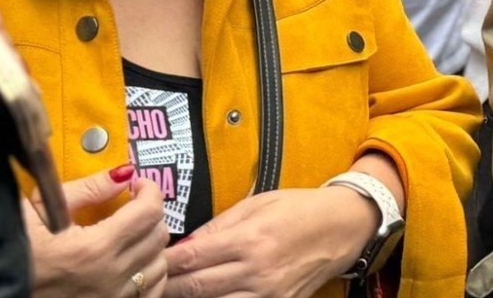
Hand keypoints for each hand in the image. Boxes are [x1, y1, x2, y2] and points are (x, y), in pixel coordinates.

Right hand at [28, 168, 168, 296]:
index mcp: (95, 249)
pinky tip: (134, 261)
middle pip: (158, 236)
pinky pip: (151, 292)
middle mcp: (110, 277)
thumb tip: (124, 172)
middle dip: (150, 213)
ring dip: (151, 243)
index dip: (149, 190)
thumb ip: (88, 189)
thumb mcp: (41, 210)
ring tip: (130, 232)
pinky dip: (150, 273)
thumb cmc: (10, 248)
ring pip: (159, 265)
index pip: (149, 211)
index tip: (137, 184)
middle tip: (132, 205)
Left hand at [166, 187, 378, 297]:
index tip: (148, 260)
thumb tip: (185, 244)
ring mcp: (269, 294)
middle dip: (167, 286)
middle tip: (147, 282)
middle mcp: (257, 270)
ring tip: (173, 293)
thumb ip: (219, 225)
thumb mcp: (259, 203)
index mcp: (250, 239)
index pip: (192, 256)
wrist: (345, 227)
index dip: (165, 261)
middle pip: (196, 287)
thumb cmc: (301, 209)